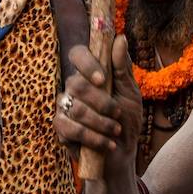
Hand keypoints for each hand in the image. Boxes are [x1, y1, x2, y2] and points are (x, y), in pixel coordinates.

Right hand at [54, 36, 143, 184]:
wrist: (122, 155)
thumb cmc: (126, 121)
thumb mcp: (130, 93)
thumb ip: (123, 68)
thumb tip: (120, 38)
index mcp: (90, 75)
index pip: (77, 54)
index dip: (87, 63)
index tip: (103, 80)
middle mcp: (73, 88)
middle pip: (76, 83)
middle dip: (102, 102)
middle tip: (118, 114)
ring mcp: (64, 108)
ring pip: (75, 108)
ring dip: (101, 122)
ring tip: (116, 131)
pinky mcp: (61, 130)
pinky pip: (70, 129)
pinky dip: (93, 137)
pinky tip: (107, 144)